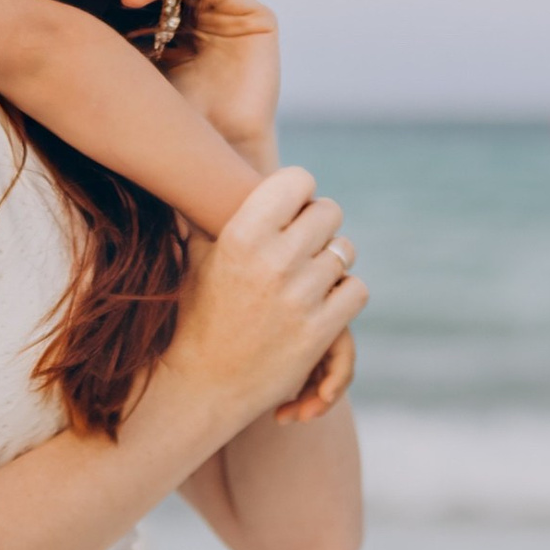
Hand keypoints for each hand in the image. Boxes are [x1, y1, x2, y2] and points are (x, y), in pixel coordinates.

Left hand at [122, 0, 280, 168]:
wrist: (222, 146)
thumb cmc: (182, 120)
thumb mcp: (146, 74)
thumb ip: (128, 44)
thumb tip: (82, 21)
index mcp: (178, 38)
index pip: (157, 5)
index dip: (135, 0)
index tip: (110, 7)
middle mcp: (205, 27)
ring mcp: (231, 23)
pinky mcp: (258, 22)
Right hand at [165, 166, 366, 434]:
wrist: (197, 386)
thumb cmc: (194, 315)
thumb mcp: (197, 256)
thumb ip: (214, 212)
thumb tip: (209, 163)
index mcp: (240, 234)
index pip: (298, 181)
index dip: (300, 193)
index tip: (292, 209)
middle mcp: (272, 261)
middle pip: (329, 213)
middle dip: (320, 225)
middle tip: (306, 241)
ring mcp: (299, 297)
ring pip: (345, 252)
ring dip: (331, 262)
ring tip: (309, 275)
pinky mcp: (318, 332)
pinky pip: (356, 291)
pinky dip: (345, 295)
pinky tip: (324, 302)